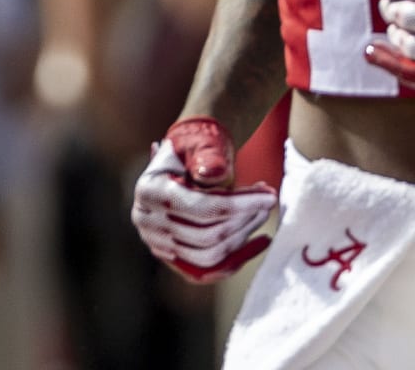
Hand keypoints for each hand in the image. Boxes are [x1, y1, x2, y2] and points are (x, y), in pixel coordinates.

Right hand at [130, 116, 276, 282]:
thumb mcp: (193, 146)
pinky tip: (256, 242)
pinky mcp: (166, 255)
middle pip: (208, 234)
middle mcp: (146, 219)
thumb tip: (215, 173)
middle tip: (267, 205)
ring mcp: (154, 240)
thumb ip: (205, 157)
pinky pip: (205, 269)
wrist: (168, 166)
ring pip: (208, 254)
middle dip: (245, 221)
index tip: (269, 197)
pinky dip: (234, 259)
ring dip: (242, 238)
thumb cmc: (185, 153)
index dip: (241, 205)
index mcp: (150, 191)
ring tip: (260, 218)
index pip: (202, 207)